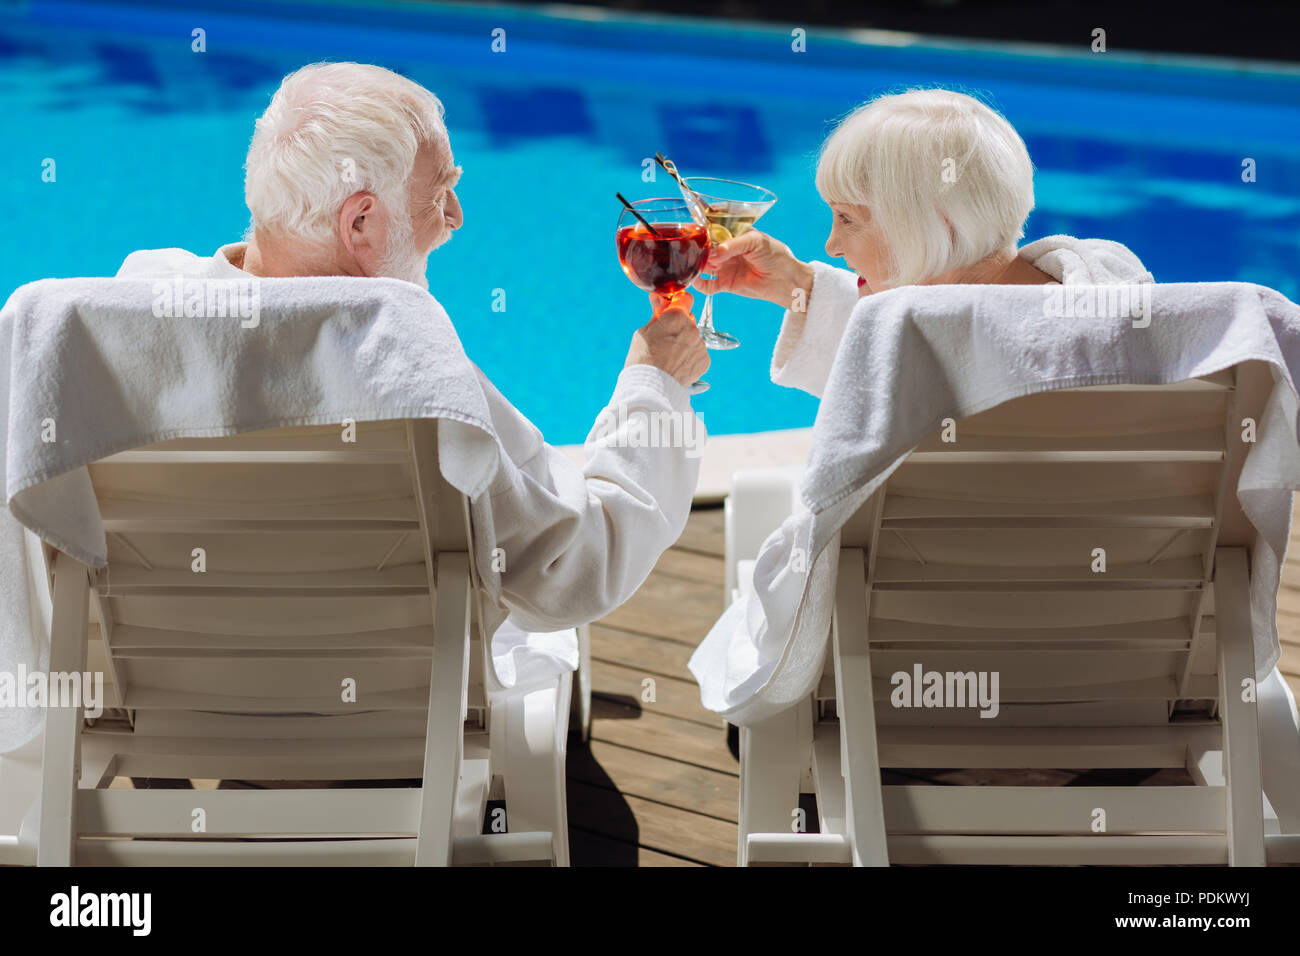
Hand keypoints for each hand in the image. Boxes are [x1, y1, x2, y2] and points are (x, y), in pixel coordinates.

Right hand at [625, 291, 708, 388]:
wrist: (651, 389)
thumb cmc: (642, 359)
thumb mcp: (644, 332)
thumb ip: (656, 314)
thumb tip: (659, 298)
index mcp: (677, 317)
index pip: (685, 298)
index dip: (676, 302)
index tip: (669, 308)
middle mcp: (693, 329)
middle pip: (688, 319)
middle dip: (679, 324)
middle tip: (664, 338)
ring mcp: (701, 346)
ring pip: (694, 337)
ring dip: (685, 341)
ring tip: (669, 356)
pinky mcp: (705, 361)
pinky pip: (698, 352)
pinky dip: (690, 356)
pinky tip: (677, 364)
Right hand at [693, 230, 813, 309]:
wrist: (786, 280)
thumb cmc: (775, 255)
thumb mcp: (755, 241)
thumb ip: (734, 245)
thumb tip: (714, 254)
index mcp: (732, 234)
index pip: (711, 229)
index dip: (702, 229)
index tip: (694, 229)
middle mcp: (725, 250)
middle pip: (704, 248)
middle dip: (697, 248)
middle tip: (696, 249)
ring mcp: (723, 267)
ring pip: (702, 265)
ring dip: (697, 264)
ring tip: (698, 263)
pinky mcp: (724, 284)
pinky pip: (707, 285)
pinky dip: (698, 283)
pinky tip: (695, 279)